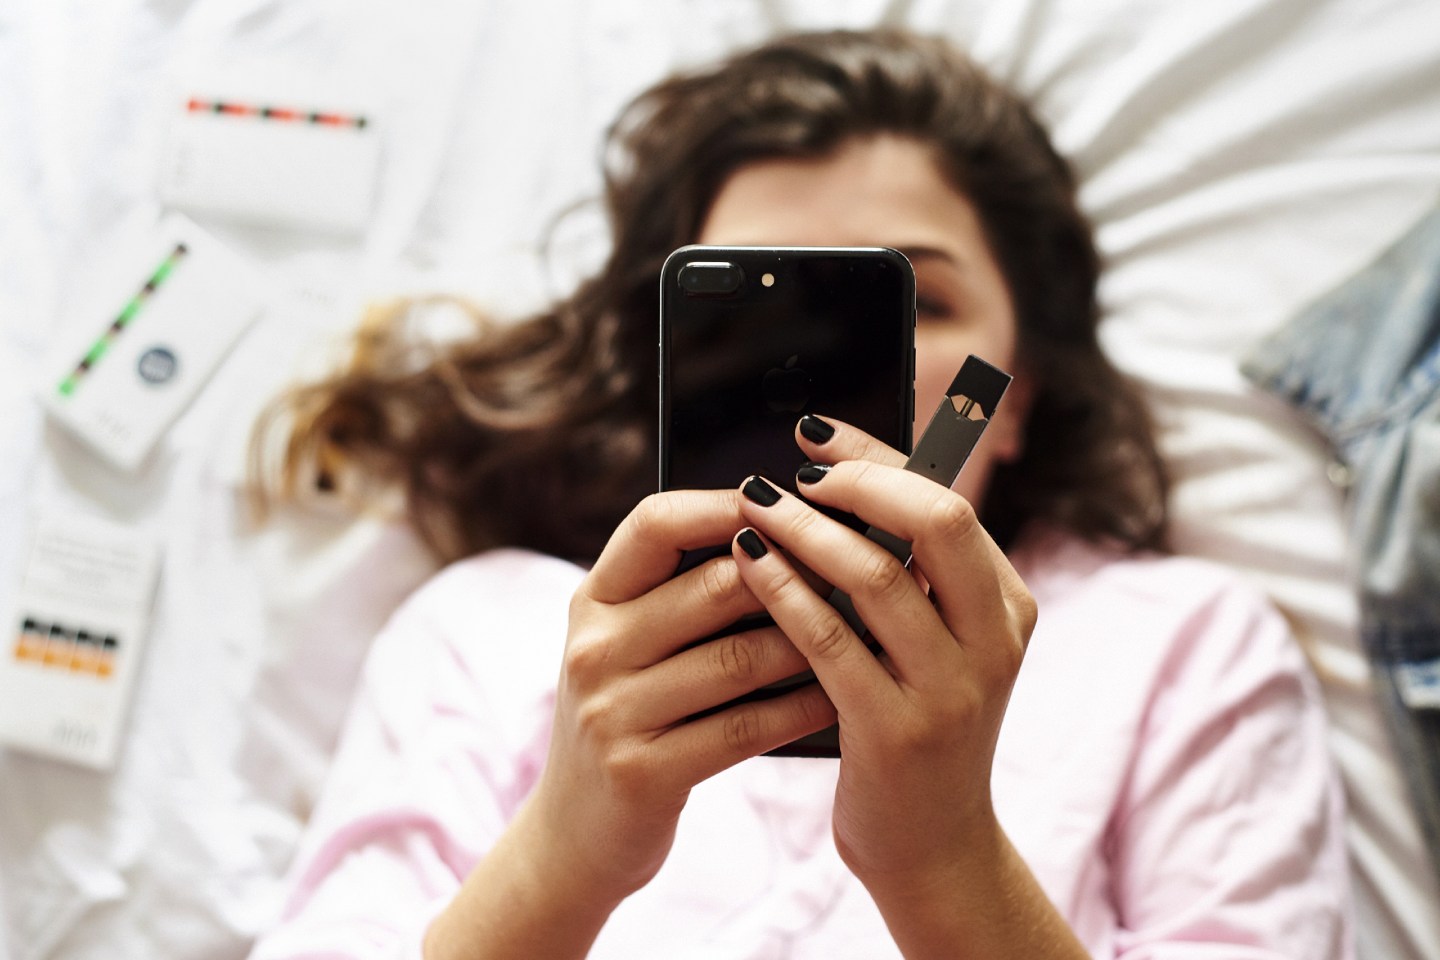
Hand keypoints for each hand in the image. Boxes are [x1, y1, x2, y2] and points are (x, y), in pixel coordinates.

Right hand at [522, 489, 836, 904]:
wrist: (574, 834)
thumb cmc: (627, 718)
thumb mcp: (626, 645)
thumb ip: (680, 592)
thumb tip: (785, 533)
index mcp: (592, 600)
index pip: (654, 523)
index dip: (725, 504)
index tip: (788, 503)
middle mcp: (595, 649)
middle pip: (712, 587)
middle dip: (794, 575)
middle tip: (859, 567)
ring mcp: (613, 713)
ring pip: (738, 659)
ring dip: (811, 642)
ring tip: (866, 627)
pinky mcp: (642, 772)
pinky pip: (743, 729)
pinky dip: (800, 708)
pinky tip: (840, 697)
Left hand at [732, 418, 1037, 898]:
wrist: (934, 847)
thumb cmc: (916, 725)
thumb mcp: (937, 645)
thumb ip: (908, 574)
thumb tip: (835, 481)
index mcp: (1007, 604)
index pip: (947, 498)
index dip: (876, 456)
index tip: (814, 433)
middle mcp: (994, 639)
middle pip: (936, 519)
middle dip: (854, 480)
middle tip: (788, 474)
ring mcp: (951, 688)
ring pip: (876, 575)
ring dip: (805, 531)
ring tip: (753, 507)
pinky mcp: (898, 731)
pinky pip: (831, 640)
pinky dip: (785, 591)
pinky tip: (748, 565)